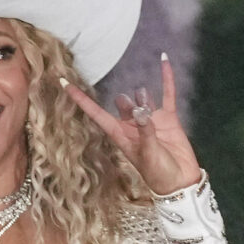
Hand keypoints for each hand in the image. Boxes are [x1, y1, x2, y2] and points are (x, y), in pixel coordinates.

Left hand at [59, 54, 201, 194]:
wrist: (180, 182)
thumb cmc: (159, 174)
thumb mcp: (148, 154)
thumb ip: (145, 132)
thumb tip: (141, 111)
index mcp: (119, 136)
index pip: (96, 114)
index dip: (80, 100)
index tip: (64, 83)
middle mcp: (131, 126)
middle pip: (120, 105)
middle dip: (124, 102)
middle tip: (133, 107)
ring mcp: (150, 121)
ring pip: (141, 99)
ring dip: (143, 97)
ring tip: (146, 105)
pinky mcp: (168, 119)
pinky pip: (166, 94)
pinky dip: (166, 79)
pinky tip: (164, 61)